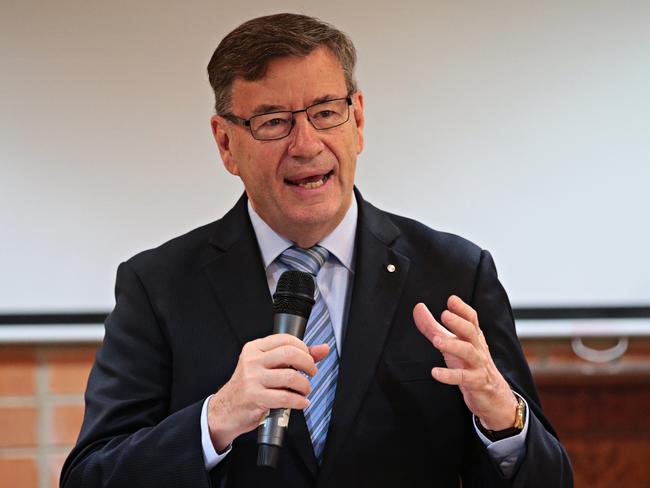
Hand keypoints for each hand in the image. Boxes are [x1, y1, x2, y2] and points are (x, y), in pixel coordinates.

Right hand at [207, 333, 328, 451]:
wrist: (226, 409)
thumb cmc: (250, 386)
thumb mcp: (268, 366)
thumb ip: (296, 356)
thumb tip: (323, 348)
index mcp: (255, 349)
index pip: (285, 339)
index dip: (303, 348)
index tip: (308, 358)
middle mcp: (252, 361)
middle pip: (289, 354)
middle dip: (308, 364)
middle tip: (311, 372)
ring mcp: (252, 379)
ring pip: (290, 376)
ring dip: (304, 385)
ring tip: (304, 390)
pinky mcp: (255, 397)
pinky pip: (285, 397)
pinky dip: (299, 401)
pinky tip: (301, 402)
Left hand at [413, 296, 516, 430]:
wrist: (493, 395)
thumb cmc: (469, 364)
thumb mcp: (451, 342)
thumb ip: (433, 326)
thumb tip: (418, 307)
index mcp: (473, 336)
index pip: (471, 318)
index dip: (462, 309)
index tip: (451, 300)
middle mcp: (477, 347)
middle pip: (471, 331)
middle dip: (458, 322)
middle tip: (445, 315)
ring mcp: (478, 365)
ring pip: (468, 352)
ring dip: (453, 345)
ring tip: (436, 341)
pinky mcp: (475, 382)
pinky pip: (463, 378)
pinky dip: (449, 375)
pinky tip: (435, 372)